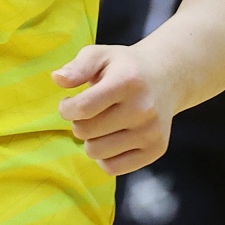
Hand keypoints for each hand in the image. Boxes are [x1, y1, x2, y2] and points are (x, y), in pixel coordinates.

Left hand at [53, 45, 178, 174]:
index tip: (69, 103)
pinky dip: (105, 157)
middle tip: (89, 112)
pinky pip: (113, 168)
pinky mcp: (156, 150)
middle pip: (86, 132)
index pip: (83, 108)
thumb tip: (58, 79)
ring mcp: (151, 131)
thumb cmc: (125, 67)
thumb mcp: (100, 55)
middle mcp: (143, 108)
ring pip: (96, 152)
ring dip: (91, 140)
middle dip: (79, 122)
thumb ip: (77, 66)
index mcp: (128, 81)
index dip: (66, 108)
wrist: (166, 77)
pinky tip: (111, 138)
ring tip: (101, 124)